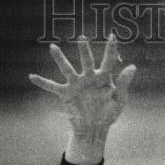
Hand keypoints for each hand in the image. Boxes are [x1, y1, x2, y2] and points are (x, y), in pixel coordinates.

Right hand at [29, 35, 136, 164]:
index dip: (111, 49)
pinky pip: (52, 87)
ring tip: (52, 47)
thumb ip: (124, 83)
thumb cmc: (109, 113)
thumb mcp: (119, 100)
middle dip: (84, 50)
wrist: (94, 129)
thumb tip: (133, 67)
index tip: (113, 35)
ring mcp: (76, 84)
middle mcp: (88, 77)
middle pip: (86, 60)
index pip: (108, 60)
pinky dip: (42, 82)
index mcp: (103, 77)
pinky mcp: (66, 94)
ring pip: (67, 69)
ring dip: (59, 59)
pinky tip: (32, 76)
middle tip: (82, 38)